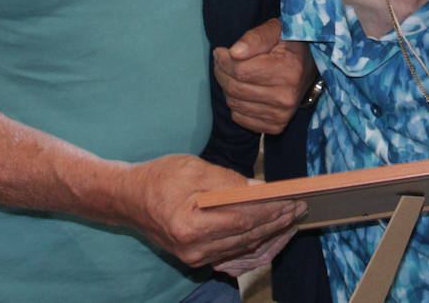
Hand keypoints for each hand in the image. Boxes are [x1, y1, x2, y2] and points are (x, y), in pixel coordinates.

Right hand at [118, 154, 302, 270]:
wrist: (127, 199)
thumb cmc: (158, 178)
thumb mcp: (192, 169)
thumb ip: (228, 181)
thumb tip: (260, 189)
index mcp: (190, 226)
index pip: (243, 221)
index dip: (271, 211)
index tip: (293, 200)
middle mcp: (194, 249)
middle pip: (247, 238)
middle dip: (278, 222)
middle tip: (300, 208)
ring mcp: (195, 258)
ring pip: (244, 250)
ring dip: (272, 236)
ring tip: (292, 220)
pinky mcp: (196, 259)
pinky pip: (234, 259)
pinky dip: (256, 249)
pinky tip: (272, 238)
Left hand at [214, 19, 316, 133]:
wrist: (309, 67)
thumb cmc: (290, 45)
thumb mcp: (276, 31)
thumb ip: (256, 38)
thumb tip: (234, 52)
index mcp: (288, 70)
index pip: (240, 70)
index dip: (224, 60)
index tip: (221, 51)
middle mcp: (286, 97)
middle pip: (235, 88)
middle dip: (222, 72)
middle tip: (222, 61)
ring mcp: (282, 114)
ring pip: (234, 103)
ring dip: (227, 87)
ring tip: (233, 73)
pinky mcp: (276, 126)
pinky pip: (239, 118)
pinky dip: (236, 103)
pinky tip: (243, 90)